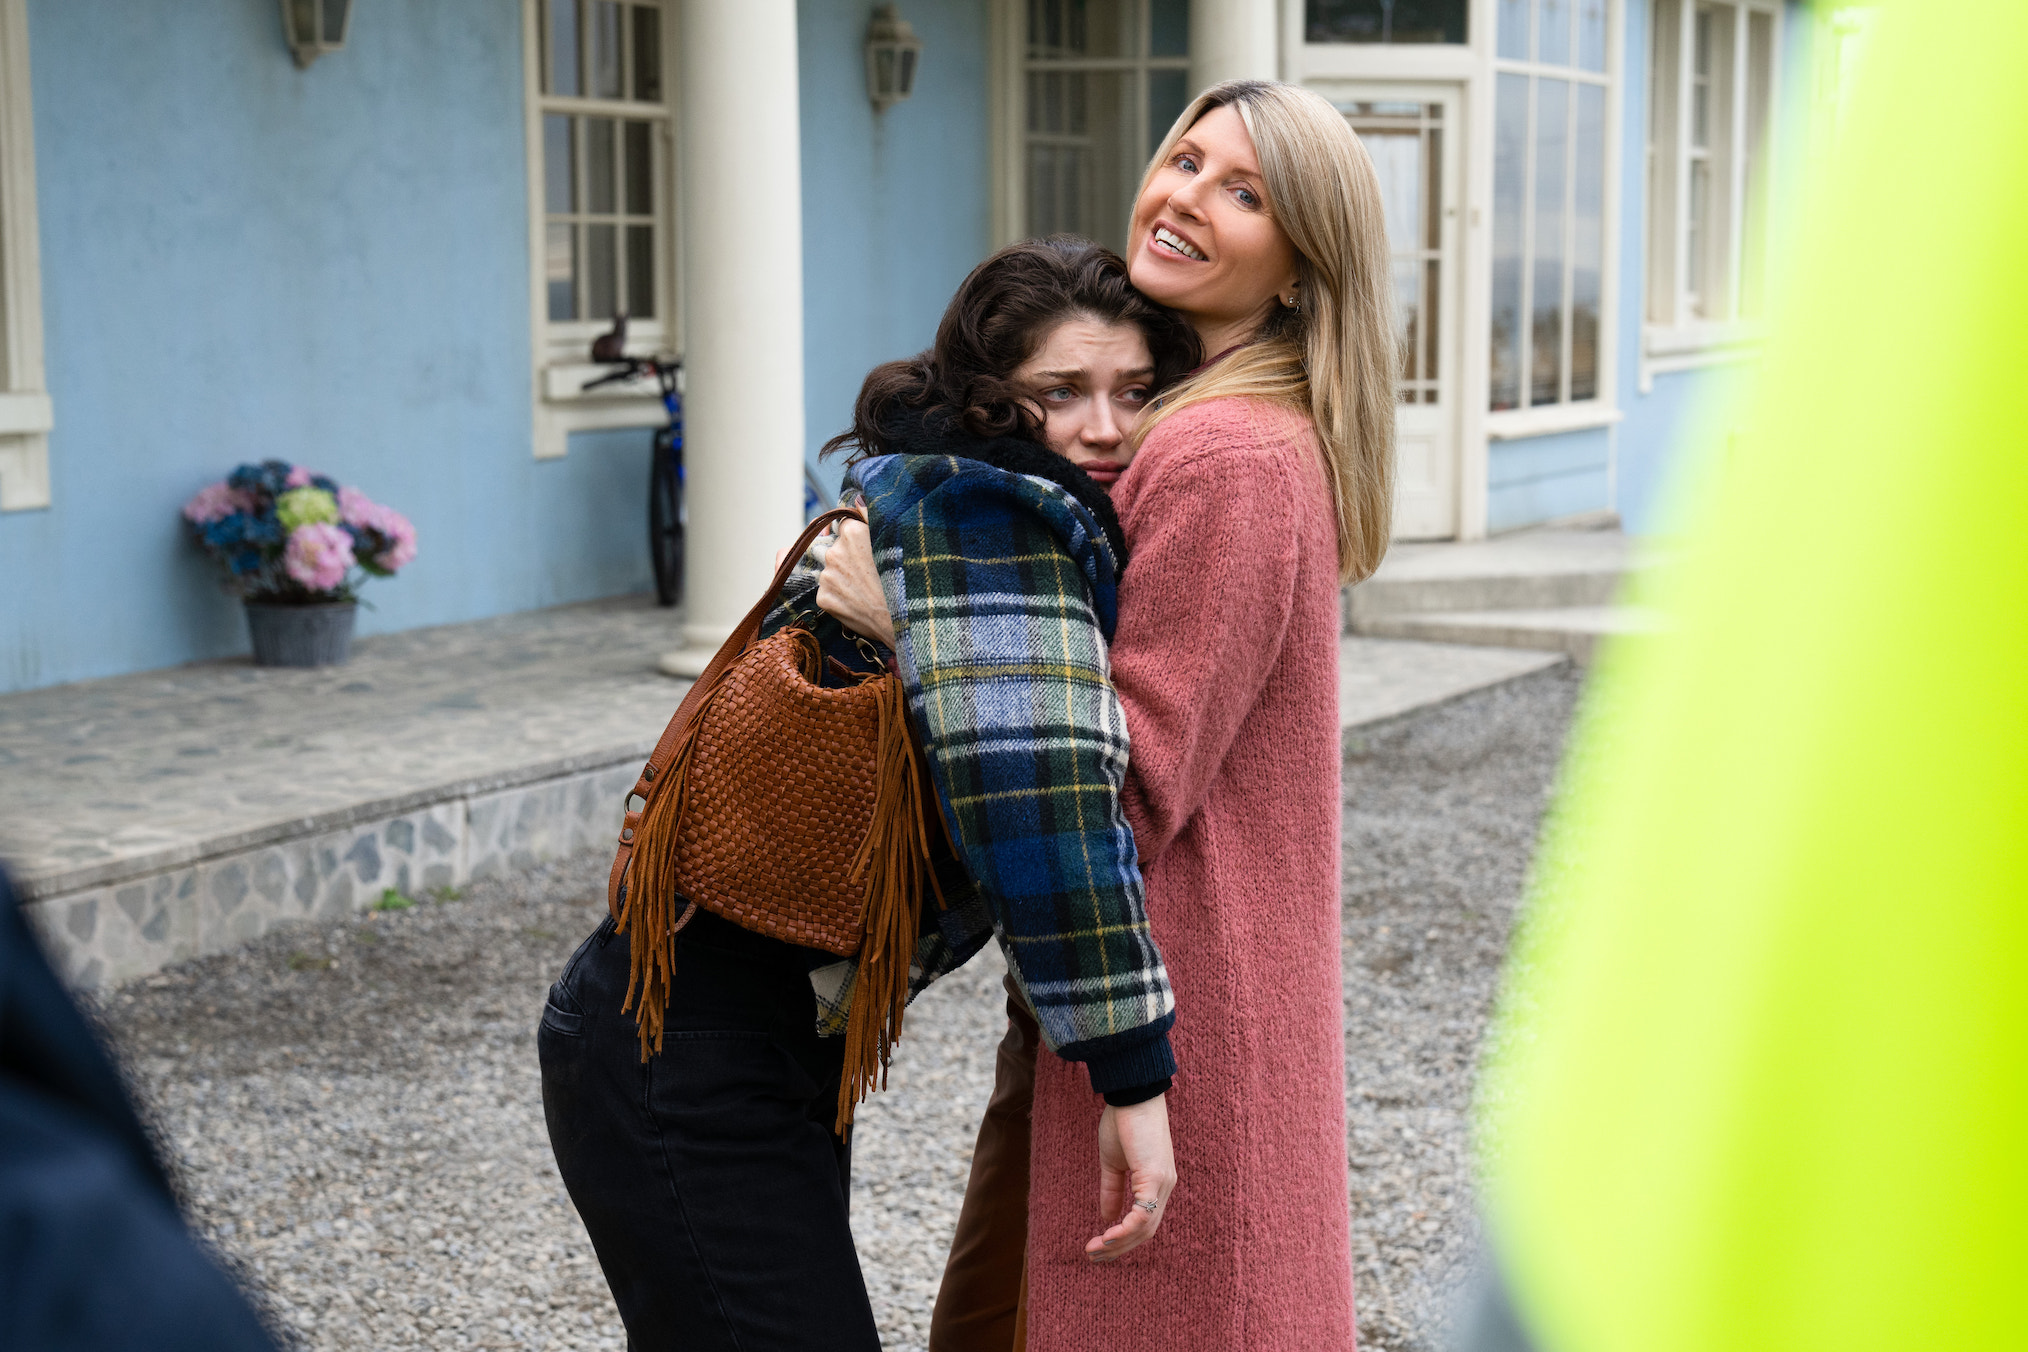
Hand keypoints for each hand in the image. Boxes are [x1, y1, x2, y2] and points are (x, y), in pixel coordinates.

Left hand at [814, 517, 898, 648]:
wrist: (906, 619)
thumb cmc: (906, 579)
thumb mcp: (896, 539)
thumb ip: (871, 515)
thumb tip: (856, 498)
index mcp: (851, 532)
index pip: (842, 525)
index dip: (853, 536)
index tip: (863, 548)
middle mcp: (834, 552)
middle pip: (832, 548)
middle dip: (844, 556)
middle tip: (866, 571)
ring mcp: (827, 576)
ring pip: (828, 570)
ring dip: (840, 576)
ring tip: (863, 588)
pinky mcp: (824, 598)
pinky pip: (826, 592)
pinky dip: (838, 596)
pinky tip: (858, 601)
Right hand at [1086, 1095, 1175, 1261]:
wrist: (1131, 1093)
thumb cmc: (1123, 1121)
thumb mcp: (1113, 1162)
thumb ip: (1112, 1189)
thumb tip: (1107, 1217)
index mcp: (1156, 1183)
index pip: (1145, 1222)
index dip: (1123, 1239)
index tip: (1098, 1246)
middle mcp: (1165, 1186)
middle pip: (1146, 1232)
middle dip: (1119, 1248)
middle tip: (1093, 1255)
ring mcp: (1162, 1182)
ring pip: (1145, 1228)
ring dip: (1119, 1243)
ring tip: (1096, 1249)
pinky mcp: (1154, 1176)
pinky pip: (1143, 1213)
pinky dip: (1125, 1229)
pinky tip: (1107, 1234)